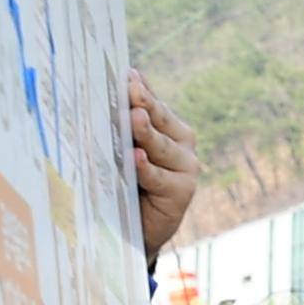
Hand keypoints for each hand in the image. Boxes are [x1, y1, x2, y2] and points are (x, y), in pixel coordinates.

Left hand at [129, 70, 199, 260]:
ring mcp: (186, 167)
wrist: (136, 229)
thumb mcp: (124, 149)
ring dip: (146, 133)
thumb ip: (124, 123)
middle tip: (131, 89)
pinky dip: (147, 169)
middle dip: (144, 104)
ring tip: (134, 117)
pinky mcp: (183, 192)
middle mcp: (182, 143)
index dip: (140, 89)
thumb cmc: (127, 182)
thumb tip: (117, 83)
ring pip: (161, 147)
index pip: (153, 103)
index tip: (126, 75)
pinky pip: (160, 178)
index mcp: (169, 126)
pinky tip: (136, 158)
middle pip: (160, 120)